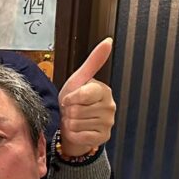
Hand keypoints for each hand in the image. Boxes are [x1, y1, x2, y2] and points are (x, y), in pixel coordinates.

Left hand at [58, 38, 115, 157]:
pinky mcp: (102, 138)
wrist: (71, 125)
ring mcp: (108, 123)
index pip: (83, 94)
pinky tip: (77, 131)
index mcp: (104, 91)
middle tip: (71, 110)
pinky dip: (72, 134)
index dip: (70, 98)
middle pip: (76, 110)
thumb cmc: (74, 101)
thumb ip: (93, 61)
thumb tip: (108, 41)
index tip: (69, 98)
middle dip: (68, 111)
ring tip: (74, 120)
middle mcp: (110, 107)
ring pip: (76, 123)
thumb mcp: (79, 79)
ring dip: (69, 123)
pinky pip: (79, 136)